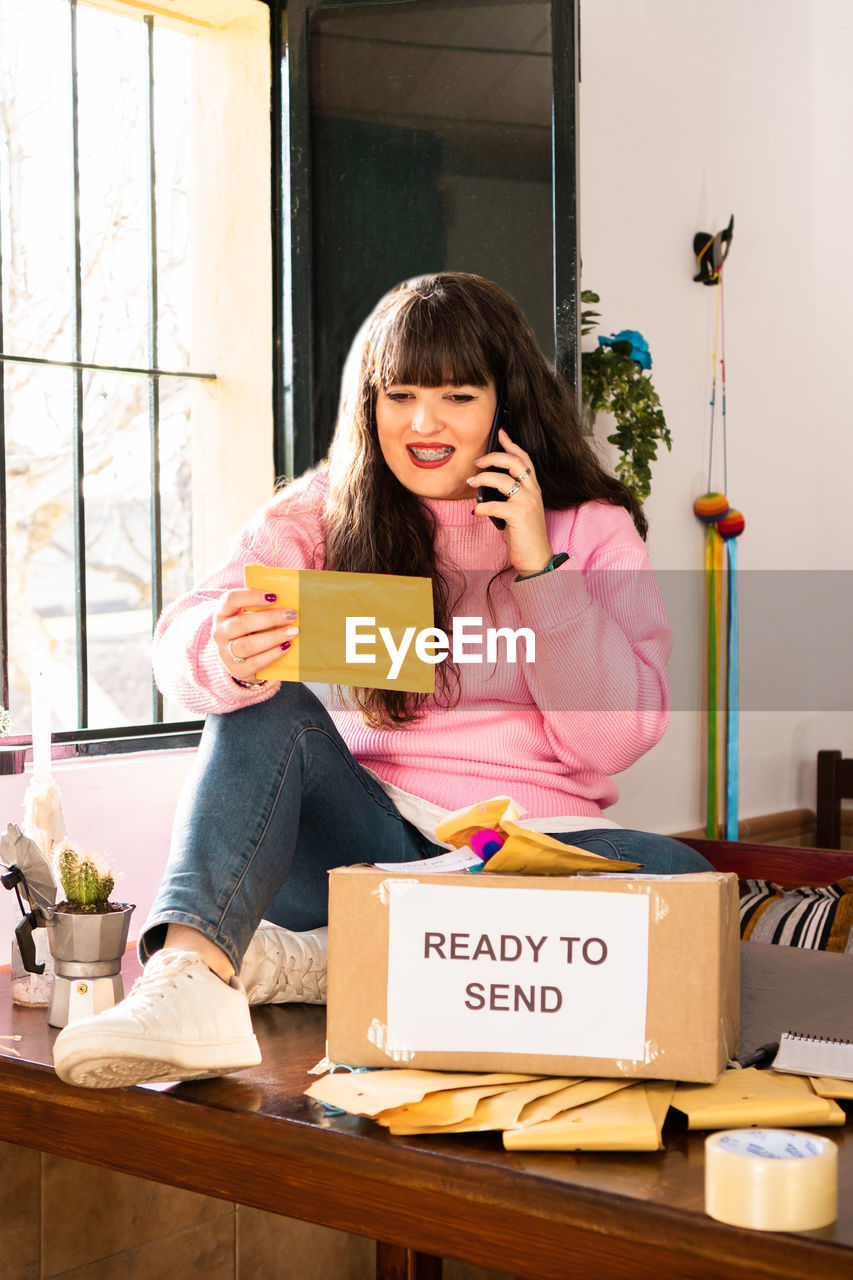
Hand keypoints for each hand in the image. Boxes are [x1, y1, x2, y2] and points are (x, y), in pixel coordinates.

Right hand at [213, 589, 298, 682]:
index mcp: (222, 612)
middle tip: (291, 615)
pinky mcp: (236, 670)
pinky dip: (272, 654)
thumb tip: (290, 597)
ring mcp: (225, 653)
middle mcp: (220, 632)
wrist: (240, 658)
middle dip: (269, 618)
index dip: (251, 596)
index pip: (231, 600)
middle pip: (242, 624)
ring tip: (292, 632)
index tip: (274, 596)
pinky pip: (255, 663)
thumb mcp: (250, 615)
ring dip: (273, 637)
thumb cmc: (251, 629)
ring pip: (247, 645)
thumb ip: (263, 606)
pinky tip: (286, 647)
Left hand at [467, 428, 552, 573]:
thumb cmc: (524, 534)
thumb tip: (485, 483)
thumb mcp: (519, 509)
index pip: (524, 459)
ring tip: (471, 482)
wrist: (537, 557)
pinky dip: (481, 507)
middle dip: (493, 457)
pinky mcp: (519, 515)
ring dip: (482, 478)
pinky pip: (494, 505)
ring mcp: (527, 502)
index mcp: (534, 488)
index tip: (500, 432)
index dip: (512, 444)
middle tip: (477, 461)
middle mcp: (533, 491)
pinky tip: (476, 511)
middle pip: (514, 462)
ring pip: (502, 479)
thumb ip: (509, 494)